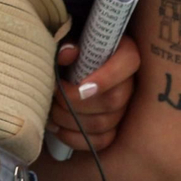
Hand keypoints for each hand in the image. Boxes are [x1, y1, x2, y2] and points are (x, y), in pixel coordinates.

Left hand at [46, 35, 141, 152]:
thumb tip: (67, 53)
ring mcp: (124, 108)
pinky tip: (56, 127)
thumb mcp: (69, 40)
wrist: (68, 67)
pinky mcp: (113, 128)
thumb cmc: (71, 50)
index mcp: (124, 52)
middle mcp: (130, 82)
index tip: (80, 85)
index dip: (107, 76)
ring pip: (104, 123)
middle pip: (113, 100)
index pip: (129, 61)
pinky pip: (101, 141)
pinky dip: (75, 137)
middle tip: (54, 95)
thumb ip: (68, 44)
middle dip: (76, 101)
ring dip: (71, 119)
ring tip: (50, 110)